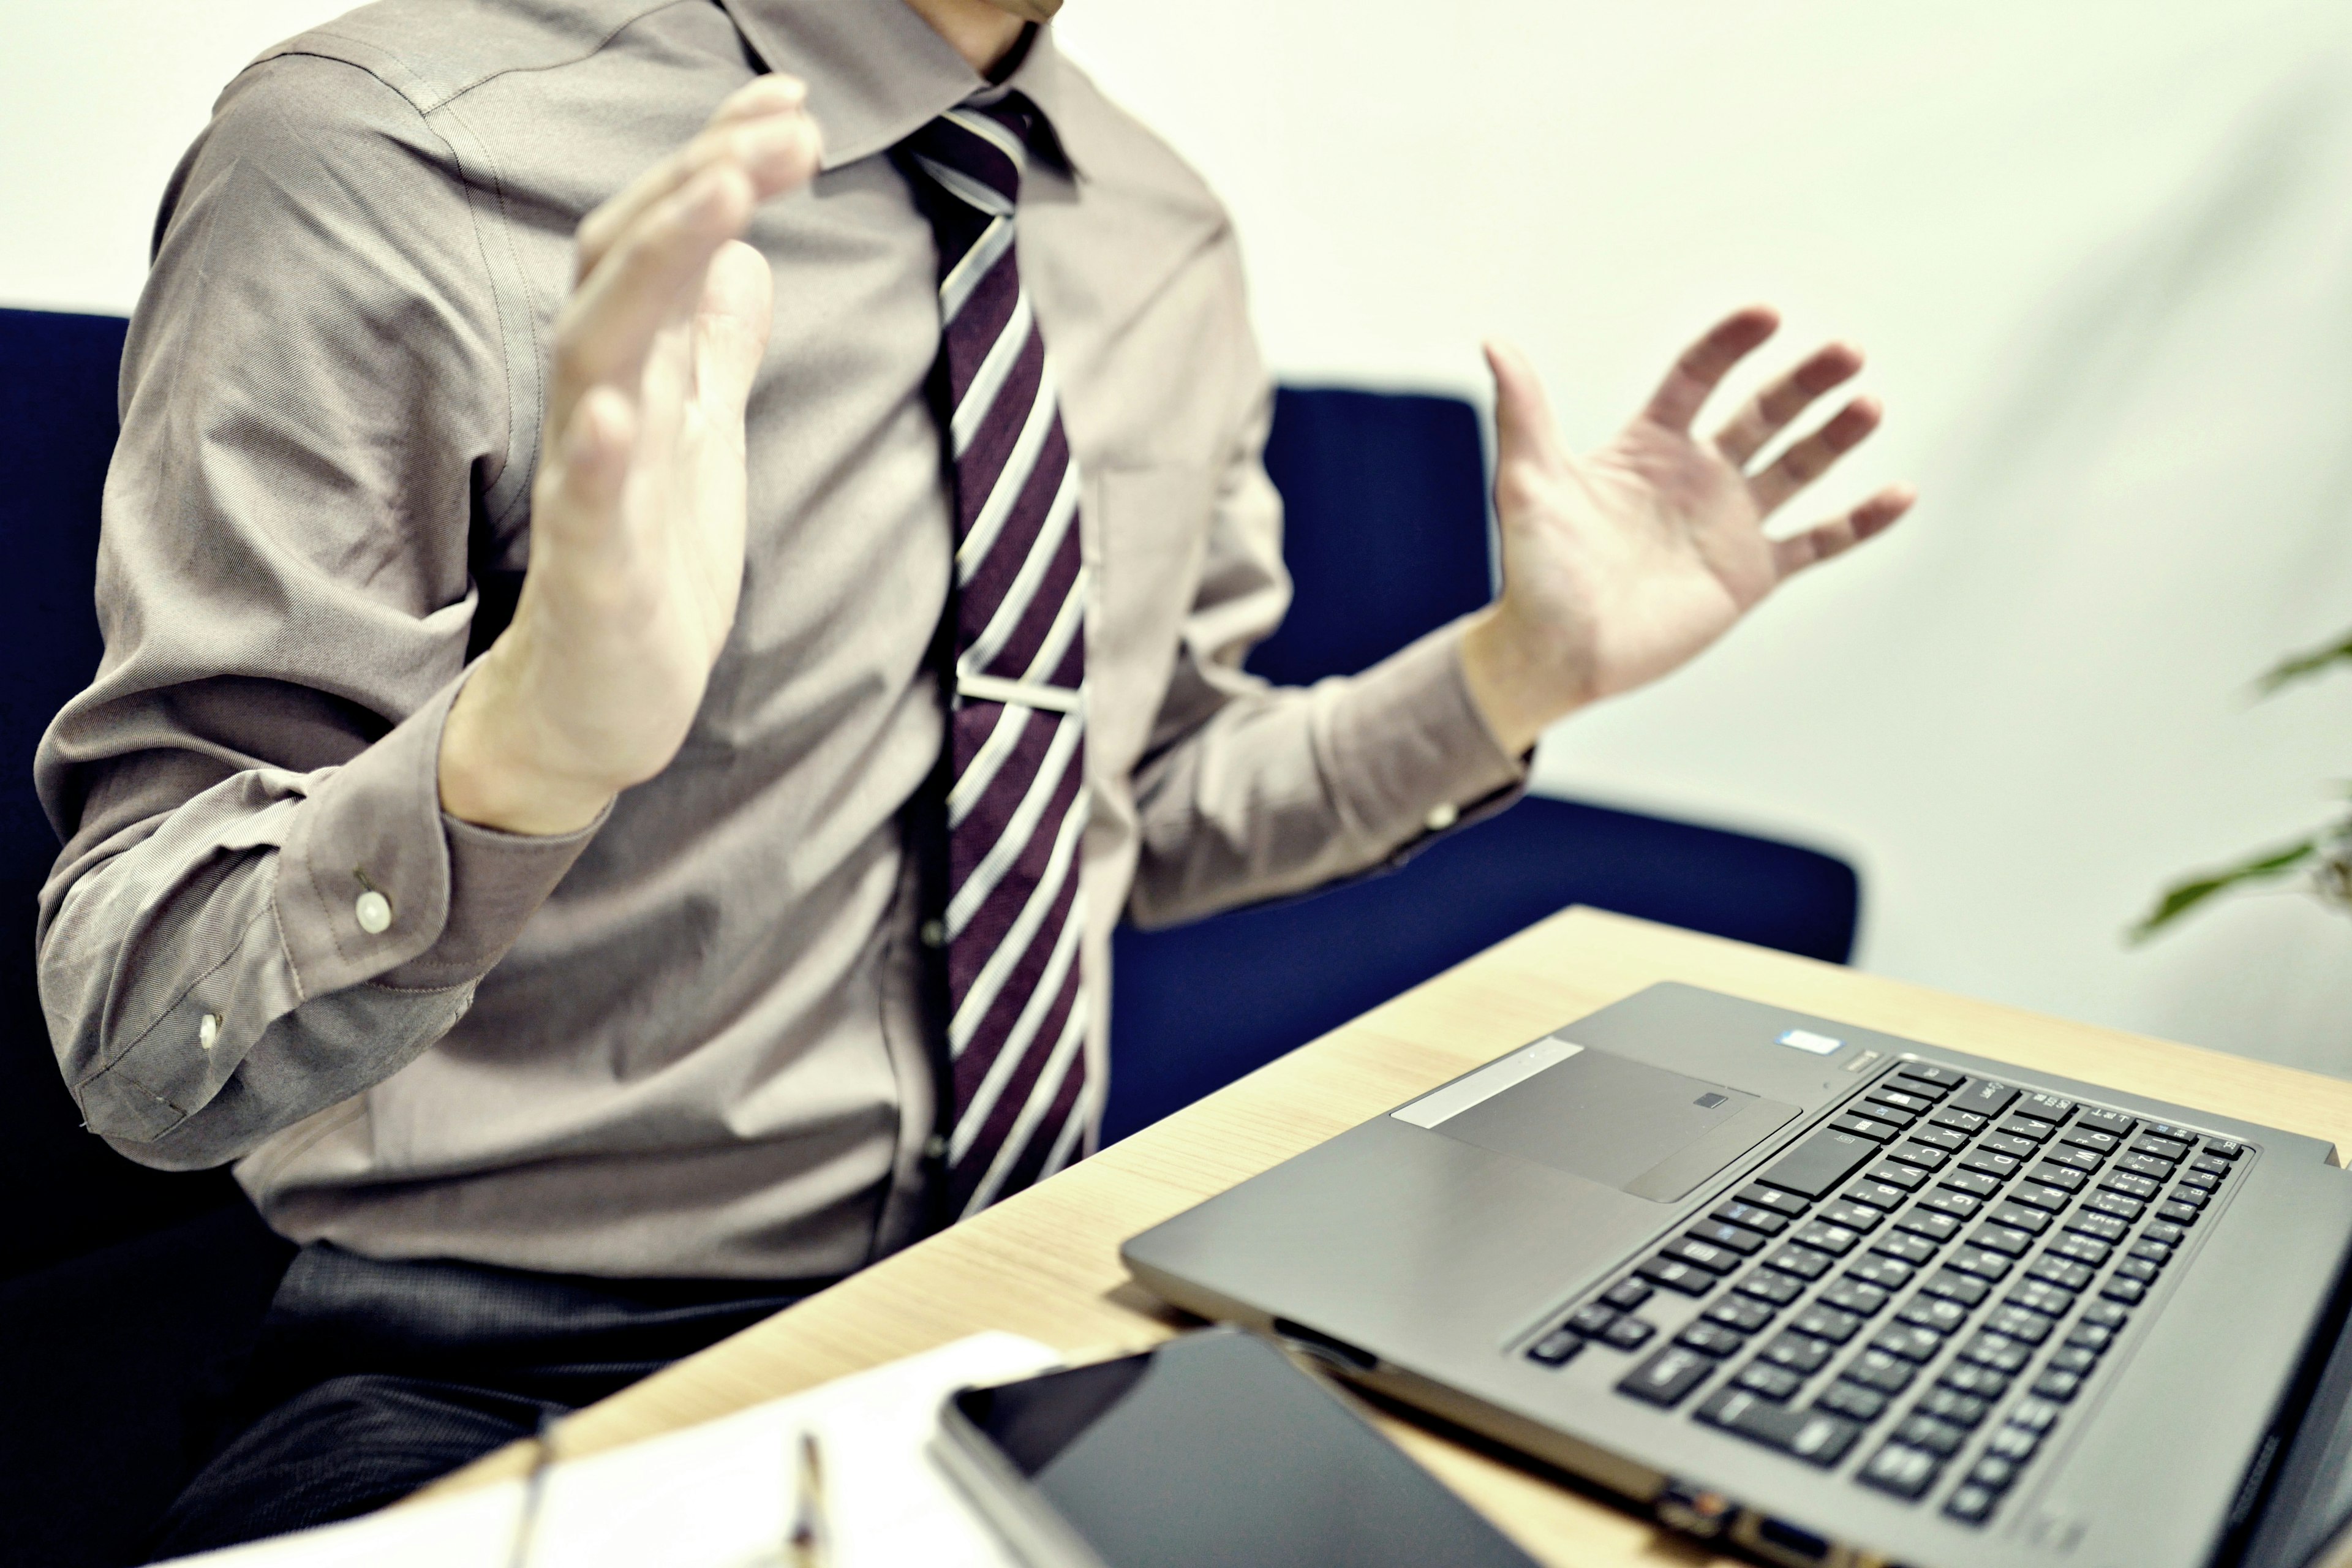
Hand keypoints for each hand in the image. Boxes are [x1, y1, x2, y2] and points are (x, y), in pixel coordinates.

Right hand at [438, 77, 822, 833]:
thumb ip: (715, 349)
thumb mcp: (701, 439)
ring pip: (596, 357)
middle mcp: (603, 413)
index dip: (719, 164)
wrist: (596, 703)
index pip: (663, 241)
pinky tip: (616, 411)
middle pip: (623, 269)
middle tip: (783, 127)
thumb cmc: (648, 566)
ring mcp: (591, 492)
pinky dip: (593, 454)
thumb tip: (746, 259)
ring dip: (653, 271)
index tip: (791, 103)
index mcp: (637, 375)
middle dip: (697, 185)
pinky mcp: (592, 578)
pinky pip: (582, 508)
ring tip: (719, 197)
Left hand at [1460, 307, 1914, 754]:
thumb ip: (1526, 413)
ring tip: (1871, 405)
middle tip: (1846, 353)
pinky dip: (1860, 521)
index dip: (1730, 346)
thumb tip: (1495, 342)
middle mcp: (1697, 475)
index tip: (1766, 315)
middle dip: (1805, 382)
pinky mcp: (1752, 573)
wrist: (1556, 652)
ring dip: (1837, 436)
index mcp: (1649, 446)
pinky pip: (1819, 542)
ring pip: (1798, 467)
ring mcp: (1730, 522)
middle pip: (1764, 412)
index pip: (1698, 378)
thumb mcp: (1528, 485)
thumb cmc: (1534, 571)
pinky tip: (1902, 493)